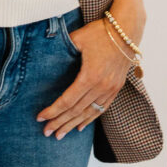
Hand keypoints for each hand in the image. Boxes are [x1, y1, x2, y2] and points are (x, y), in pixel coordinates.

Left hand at [36, 0, 144, 139]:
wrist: (126, 31)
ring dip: (73, 124)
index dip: (53, 110)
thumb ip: (62, 47)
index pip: (68, 100)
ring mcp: (110, 89)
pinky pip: (101, 109)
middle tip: (47, 132)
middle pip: (76, 111)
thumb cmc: (100, 32)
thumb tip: (45, 52)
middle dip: (60, 122)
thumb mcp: (78, 37)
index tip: (40, 117)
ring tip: (60, 135)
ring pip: (89, 113)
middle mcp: (101, 87)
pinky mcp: (116, 88)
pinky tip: (80, 126)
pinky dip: (89, 119)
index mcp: (90, 76)